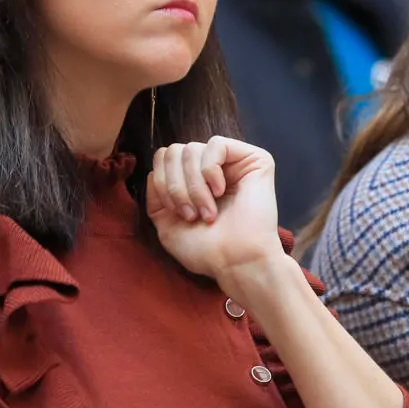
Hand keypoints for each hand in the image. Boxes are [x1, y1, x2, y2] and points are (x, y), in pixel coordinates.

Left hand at [145, 137, 284, 283]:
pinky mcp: (255, 159)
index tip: (178, 214)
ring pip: (192, 148)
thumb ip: (156, 196)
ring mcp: (235, 163)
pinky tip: (220, 191)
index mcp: (195, 181)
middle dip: (176, 185)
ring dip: (194, 186)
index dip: (163, 183)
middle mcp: (214, 169)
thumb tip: (153, 172)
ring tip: (208, 211)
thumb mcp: (166, 224)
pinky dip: (210, 170)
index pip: (164, 158)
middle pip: (175, 151)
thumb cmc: (205, 250)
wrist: (235, 262)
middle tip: (192, 214)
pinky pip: (217, 144)